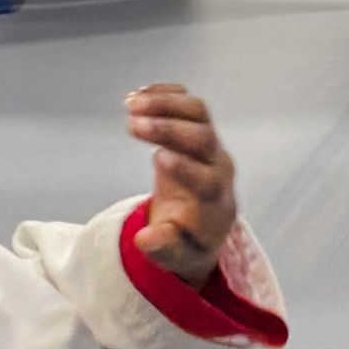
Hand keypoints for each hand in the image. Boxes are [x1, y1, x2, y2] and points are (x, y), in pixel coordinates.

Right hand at [125, 85, 236, 289]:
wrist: (204, 219)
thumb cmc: (188, 239)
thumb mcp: (175, 254)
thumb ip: (162, 247)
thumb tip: (144, 240)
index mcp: (215, 199)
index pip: (208, 179)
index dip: (186, 168)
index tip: (158, 157)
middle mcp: (218, 165)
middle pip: (202, 138)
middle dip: (168, 129)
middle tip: (132, 124)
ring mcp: (211, 143)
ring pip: (198, 113)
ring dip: (165, 103)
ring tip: (130, 103)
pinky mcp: (198, 128)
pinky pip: (188, 104)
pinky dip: (165, 95)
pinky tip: (136, 95)